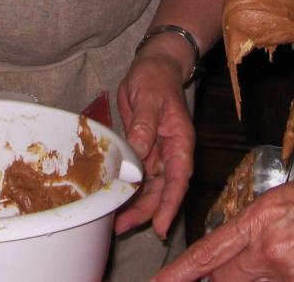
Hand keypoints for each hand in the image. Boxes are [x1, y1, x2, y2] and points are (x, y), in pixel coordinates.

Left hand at [113, 51, 194, 238]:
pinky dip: (127, 188)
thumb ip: (144, 126)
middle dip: (145, 211)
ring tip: (115, 222)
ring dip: (134, 204)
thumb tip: (137, 152)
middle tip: (123, 227)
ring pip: (148, 187)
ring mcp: (156, 153)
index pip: (178, 178)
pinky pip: (136, 175)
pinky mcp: (142, 150)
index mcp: (179, 142)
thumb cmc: (156, 79)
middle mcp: (170, 153)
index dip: (170, 204)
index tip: (161, 227)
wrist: (153, 66)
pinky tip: (113, 200)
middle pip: (161, 189)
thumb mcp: (149, 99)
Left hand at [152, 155, 293, 281]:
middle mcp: (274, 256)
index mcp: (261, 222)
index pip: (208, 256)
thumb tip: (246, 250)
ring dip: (263, 281)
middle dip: (224, 280)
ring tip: (290, 259)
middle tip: (234, 271)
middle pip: (228, 281)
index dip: (179, 275)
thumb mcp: (290, 197)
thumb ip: (261, 226)